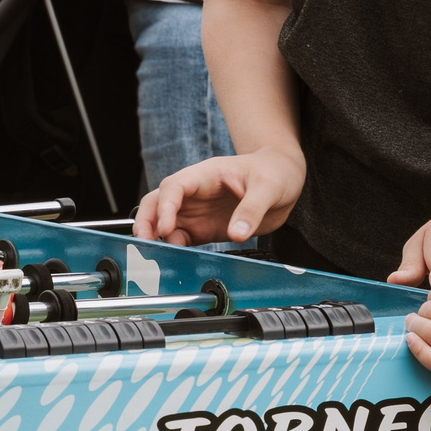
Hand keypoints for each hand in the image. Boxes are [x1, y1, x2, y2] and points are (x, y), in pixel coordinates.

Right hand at [134, 149, 304, 245]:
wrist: (284, 177)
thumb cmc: (273, 171)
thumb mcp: (268, 187)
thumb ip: (251, 209)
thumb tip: (236, 233)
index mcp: (205, 175)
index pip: (174, 187)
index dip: (165, 207)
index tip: (167, 228)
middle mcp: (194, 193)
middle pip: (157, 203)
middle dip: (146, 221)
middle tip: (145, 242)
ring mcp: (197, 211)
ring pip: (164, 223)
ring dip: (157, 238)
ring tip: (158, 255)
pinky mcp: (204, 229)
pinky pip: (182, 240)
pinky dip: (175, 250)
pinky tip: (178, 259)